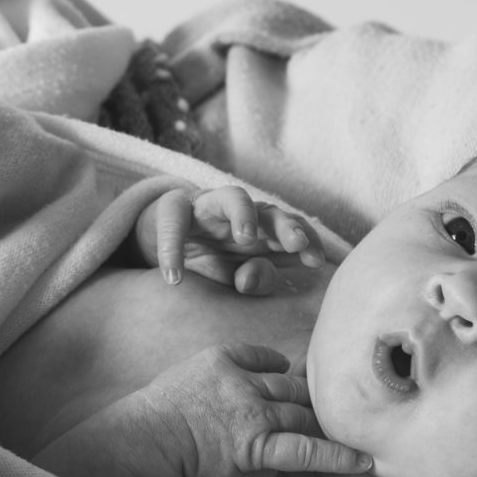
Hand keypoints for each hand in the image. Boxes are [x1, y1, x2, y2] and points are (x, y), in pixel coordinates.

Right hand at [35, 344, 373, 476]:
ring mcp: (252, 410)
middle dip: (313, 403)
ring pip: (301, 415)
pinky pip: (305, 448)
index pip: (267, 361)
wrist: (140, 440)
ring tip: (362, 434)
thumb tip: (254, 381)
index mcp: (224, 358)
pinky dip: (336, 455)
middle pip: (292, 390)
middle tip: (345, 411)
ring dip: (328, 427)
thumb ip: (220, 374)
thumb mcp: (186, 378)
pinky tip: (361, 461)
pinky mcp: (256, 443)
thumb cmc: (154, 420)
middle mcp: (243, 380)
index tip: (295, 388)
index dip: (282, 378)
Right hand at [132, 185, 328, 293]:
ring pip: (232, 196)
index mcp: (261, 230)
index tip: (317, 262)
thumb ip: (252, 277)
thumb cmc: (205, 257)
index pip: (291, 230)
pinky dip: (172, 249)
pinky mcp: (173, 207)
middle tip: (297, 243)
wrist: (159, 238)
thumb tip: (247, 280)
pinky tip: (174, 277)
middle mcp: (241, 213)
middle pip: (269, 210)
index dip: (308, 242)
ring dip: (244, 214)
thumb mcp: (230, 274)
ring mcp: (208, 205)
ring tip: (247, 239)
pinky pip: (174, 222)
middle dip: (285, 225)